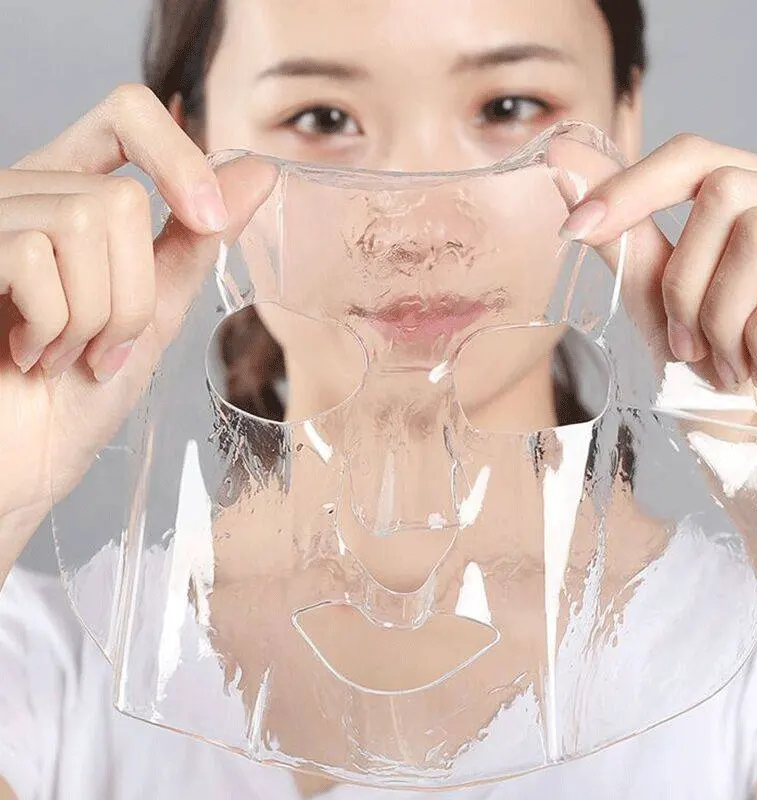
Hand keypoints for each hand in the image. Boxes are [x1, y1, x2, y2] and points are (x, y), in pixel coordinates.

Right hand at [0, 84, 275, 572]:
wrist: (25, 464)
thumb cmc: (79, 398)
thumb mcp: (155, 310)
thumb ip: (195, 241)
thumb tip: (257, 171)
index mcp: (74, 200)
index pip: (127, 114)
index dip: (177, 155)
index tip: (210, 218)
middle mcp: (26, 196)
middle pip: (120, 199)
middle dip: (133, 296)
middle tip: (105, 348)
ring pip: (84, 221)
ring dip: (96, 317)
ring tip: (68, 357)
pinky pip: (33, 254)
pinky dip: (54, 323)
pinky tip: (30, 355)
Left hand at [560, 134, 756, 535]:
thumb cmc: (727, 397)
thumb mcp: (666, 318)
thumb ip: (632, 252)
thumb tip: (570, 181)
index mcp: (756, 211)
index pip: (693, 157)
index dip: (631, 184)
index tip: (573, 228)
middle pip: (721, 188)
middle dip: (682, 280)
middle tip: (686, 347)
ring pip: (754, 230)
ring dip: (719, 317)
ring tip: (726, 366)